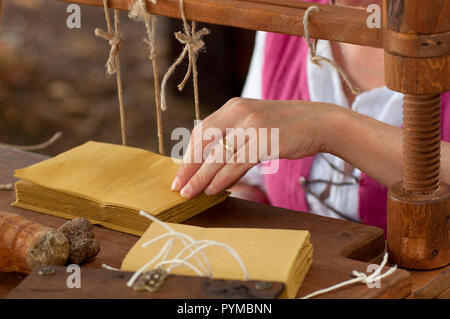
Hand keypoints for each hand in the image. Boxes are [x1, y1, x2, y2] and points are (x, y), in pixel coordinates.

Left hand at [171, 97, 340, 197]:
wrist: (320, 122)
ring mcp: (251, 125)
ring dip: (200, 178)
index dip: (188, 154)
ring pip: (217, 157)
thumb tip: (212, 164)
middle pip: (203, 143)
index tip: (180, 172)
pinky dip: (221, 179)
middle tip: (177, 186)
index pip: (201, 131)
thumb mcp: (255, 123)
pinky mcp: (263, 141)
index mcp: (233, 107)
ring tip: (189, 194)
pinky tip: (212, 191)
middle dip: (188, 167)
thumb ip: (234, 136)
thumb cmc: (287, 127)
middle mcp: (238, 112)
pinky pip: (235, 164)